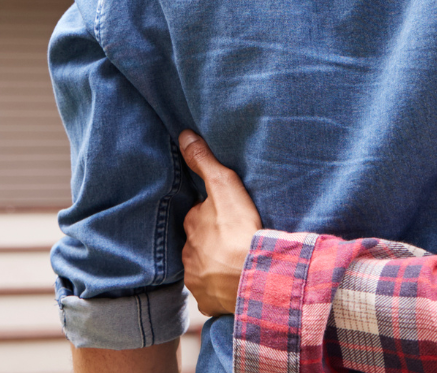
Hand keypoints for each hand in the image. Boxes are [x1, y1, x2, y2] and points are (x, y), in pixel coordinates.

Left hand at [179, 130, 262, 317]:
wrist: (252, 277)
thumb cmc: (239, 230)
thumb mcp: (224, 186)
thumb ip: (204, 161)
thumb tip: (184, 135)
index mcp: (191, 225)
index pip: (197, 216)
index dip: (210, 214)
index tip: (225, 216)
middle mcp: (188, 253)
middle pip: (199, 243)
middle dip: (210, 241)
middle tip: (231, 240)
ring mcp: (196, 279)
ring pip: (204, 268)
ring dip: (215, 265)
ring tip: (234, 263)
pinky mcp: (208, 301)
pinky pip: (212, 293)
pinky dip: (220, 289)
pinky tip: (233, 284)